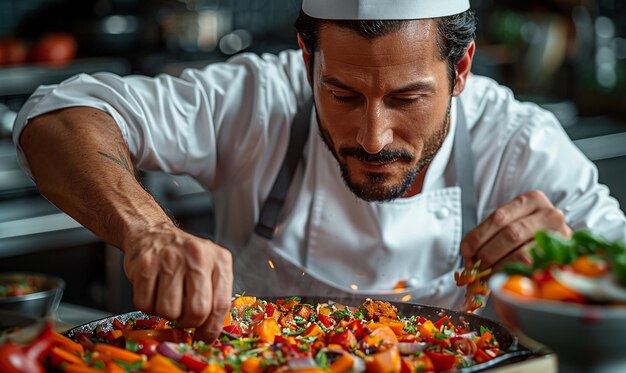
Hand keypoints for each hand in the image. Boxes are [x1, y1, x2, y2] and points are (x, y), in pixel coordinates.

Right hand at [122, 223, 232, 340]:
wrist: (152, 233)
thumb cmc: (184, 257)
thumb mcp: (210, 268)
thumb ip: (215, 296)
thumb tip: (210, 332)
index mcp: (219, 260)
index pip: (221, 304)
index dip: (212, 329)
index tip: (204, 338)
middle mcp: (197, 257)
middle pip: (196, 312)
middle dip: (189, 323)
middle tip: (184, 316)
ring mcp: (170, 259)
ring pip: (169, 312)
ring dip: (167, 314)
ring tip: (168, 298)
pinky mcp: (145, 265)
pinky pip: (145, 304)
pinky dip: (148, 305)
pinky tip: (153, 291)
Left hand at [461, 190, 571, 270]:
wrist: (560, 247)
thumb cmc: (529, 235)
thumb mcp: (512, 223)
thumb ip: (491, 233)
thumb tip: (468, 255)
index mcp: (532, 200)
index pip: (499, 217)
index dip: (478, 236)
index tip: (466, 250)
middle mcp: (549, 214)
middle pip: (510, 234)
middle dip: (487, 253)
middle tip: (475, 266)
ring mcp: (560, 236)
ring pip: (521, 254)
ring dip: (497, 267)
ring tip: (485, 274)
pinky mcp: (562, 259)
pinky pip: (532, 270)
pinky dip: (511, 275)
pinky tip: (500, 279)